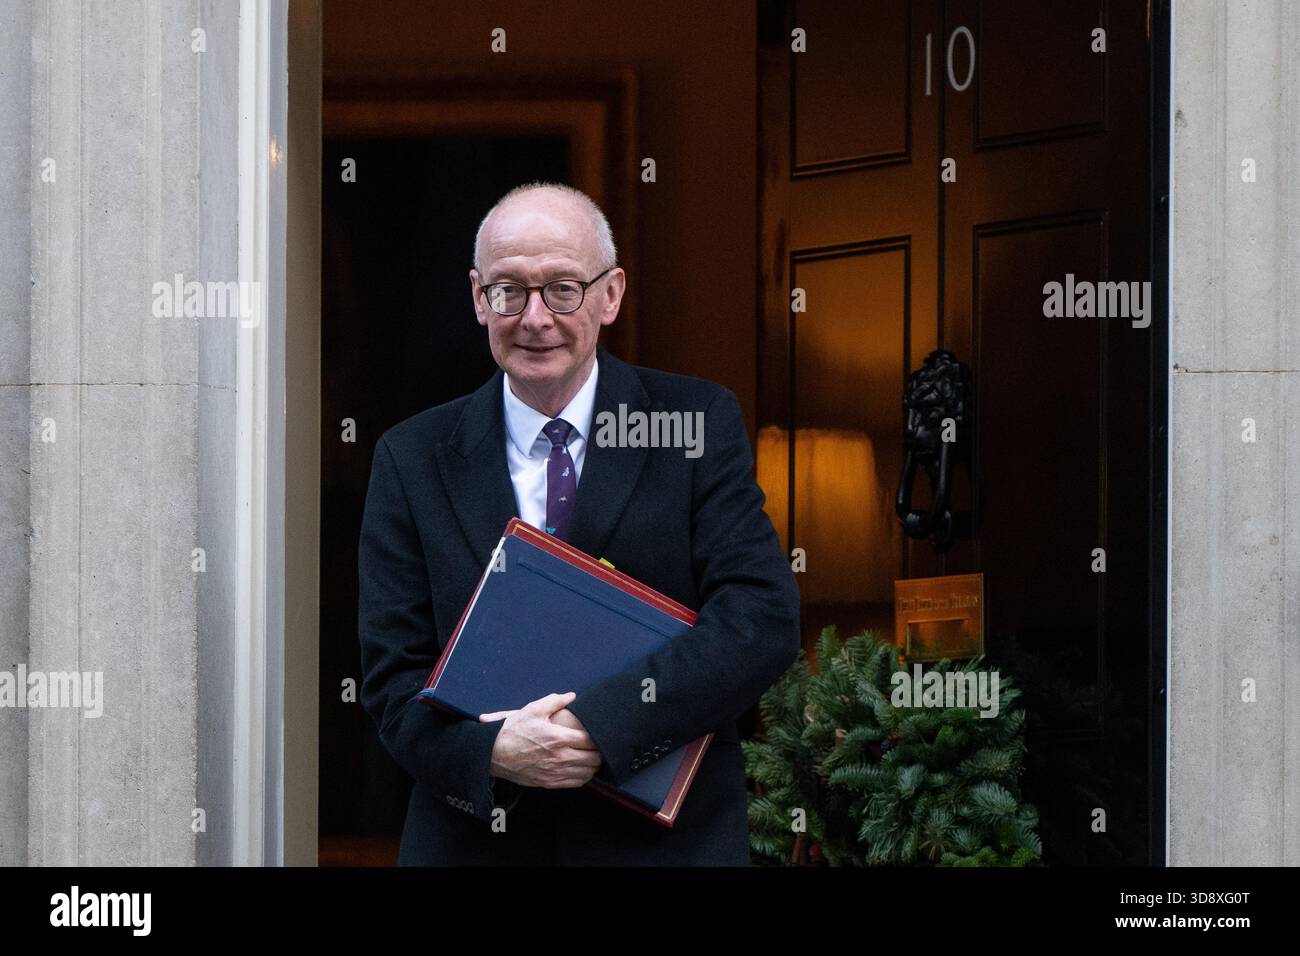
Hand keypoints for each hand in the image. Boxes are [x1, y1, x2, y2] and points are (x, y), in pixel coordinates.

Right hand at [479, 692, 601, 788]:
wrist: (494, 754)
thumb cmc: (513, 731)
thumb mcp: (533, 709)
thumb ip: (554, 701)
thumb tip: (571, 695)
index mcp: (558, 738)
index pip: (590, 740)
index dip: (598, 736)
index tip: (599, 732)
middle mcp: (560, 757)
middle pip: (593, 758)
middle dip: (599, 751)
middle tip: (599, 745)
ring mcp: (555, 772)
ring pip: (587, 773)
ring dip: (594, 765)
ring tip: (593, 756)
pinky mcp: (550, 782)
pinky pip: (576, 783)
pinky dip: (584, 776)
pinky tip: (582, 768)